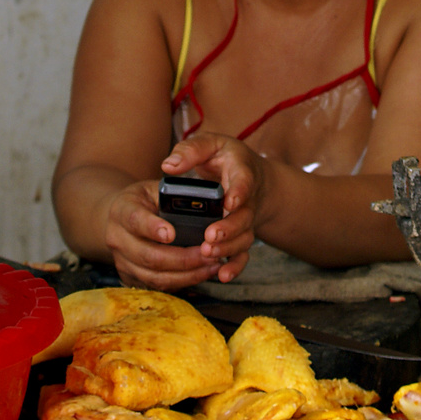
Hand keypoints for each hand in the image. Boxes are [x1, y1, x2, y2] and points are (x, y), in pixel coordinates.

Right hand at [99, 177, 225, 290]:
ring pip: (154, 276)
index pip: (135, 220)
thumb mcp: (154, 188)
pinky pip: (157, 285)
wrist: (120, 218)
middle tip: (208, 253)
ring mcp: (122, 261)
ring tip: (211, 266)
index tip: (172, 233)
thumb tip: (204, 206)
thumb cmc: (144, 200)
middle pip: (149, 256)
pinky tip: (200, 274)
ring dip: (186, 275)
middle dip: (183, 259)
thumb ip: (174, 196)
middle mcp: (118, 238)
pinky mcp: (130, 277)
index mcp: (122, 210)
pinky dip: (182, 282)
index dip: (153, 228)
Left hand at [162, 132, 266, 283]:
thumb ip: (190, 150)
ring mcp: (246, 219)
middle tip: (209, 236)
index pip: (243, 181)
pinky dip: (235, 266)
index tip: (229, 202)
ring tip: (207, 253)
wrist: (251, 175)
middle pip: (244, 216)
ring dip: (227, 248)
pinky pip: (243, 254)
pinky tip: (222, 276)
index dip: (238, 192)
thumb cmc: (224, 157)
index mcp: (240, 171)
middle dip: (228, 228)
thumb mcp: (210, 144)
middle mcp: (248, 198)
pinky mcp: (242, 235)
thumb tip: (168, 165)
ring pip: (243, 238)